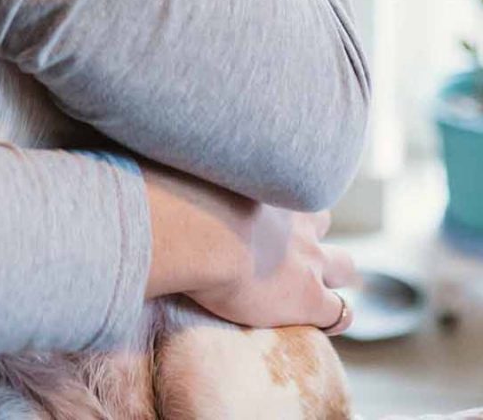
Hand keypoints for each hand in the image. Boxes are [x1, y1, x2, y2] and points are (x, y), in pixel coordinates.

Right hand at [143, 170, 358, 331]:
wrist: (195, 231)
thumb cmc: (174, 197)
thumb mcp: (178, 171)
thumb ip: (172, 170)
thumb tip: (136, 160)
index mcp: (268, 187)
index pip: (286, 189)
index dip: (275, 206)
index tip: (258, 218)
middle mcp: (296, 219)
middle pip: (324, 222)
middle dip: (314, 237)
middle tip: (290, 253)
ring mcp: (308, 258)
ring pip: (346, 265)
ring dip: (333, 276)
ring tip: (310, 290)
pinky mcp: (308, 297)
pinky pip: (340, 312)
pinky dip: (336, 317)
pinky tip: (323, 323)